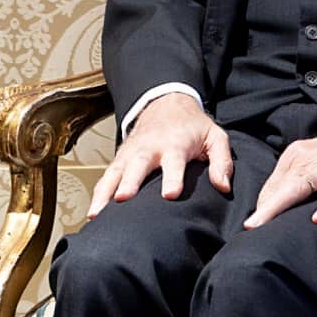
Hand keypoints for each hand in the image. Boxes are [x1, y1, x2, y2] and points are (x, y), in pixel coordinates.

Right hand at [89, 92, 232, 218]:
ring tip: (97, 213)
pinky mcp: (120, 159)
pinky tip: (93, 212)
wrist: (165, 103)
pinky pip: (107, 177)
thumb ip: (221, 162)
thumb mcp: (215, 137)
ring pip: (115, 172)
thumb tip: (223, 187)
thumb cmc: (192, 126)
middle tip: (123, 198)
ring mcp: (131, 153)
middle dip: (129, 182)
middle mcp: (149, 148)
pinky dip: (99, 193)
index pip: (173, 161)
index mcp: (175, 144)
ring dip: (106, 191)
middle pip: (137, 165)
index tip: (170, 194)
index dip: (172, 178)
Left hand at [242, 121, 316, 228]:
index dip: (262, 207)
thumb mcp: (314, 160)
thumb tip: (272, 206)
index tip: (252, 227)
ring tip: (263, 226)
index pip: (272, 186)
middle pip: (280, 188)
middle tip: (246, 230)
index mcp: (295, 156)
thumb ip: (295, 179)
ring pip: (300, 189)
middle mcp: (308, 159)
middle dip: (262, 210)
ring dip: (279, 208)